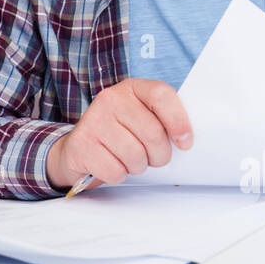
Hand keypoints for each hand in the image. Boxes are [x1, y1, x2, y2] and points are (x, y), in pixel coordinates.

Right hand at [47, 79, 192, 189]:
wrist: (78, 148)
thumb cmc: (119, 134)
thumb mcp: (141, 117)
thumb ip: (162, 119)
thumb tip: (186, 140)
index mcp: (132, 88)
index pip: (161, 95)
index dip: (178, 121)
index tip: (185, 143)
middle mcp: (111, 99)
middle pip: (152, 133)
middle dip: (159, 155)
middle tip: (154, 157)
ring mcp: (94, 120)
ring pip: (135, 156)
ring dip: (138, 166)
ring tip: (129, 159)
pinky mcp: (82, 144)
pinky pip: (115, 170)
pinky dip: (118, 175)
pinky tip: (111, 164)